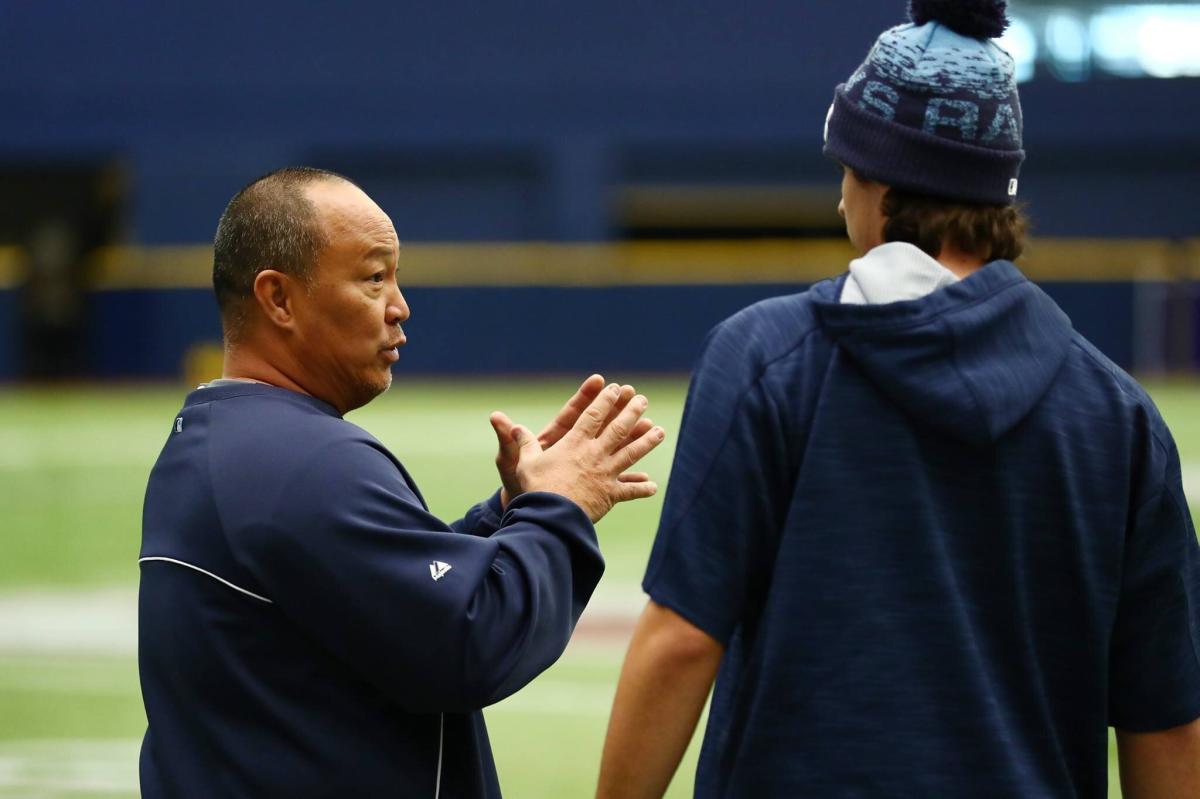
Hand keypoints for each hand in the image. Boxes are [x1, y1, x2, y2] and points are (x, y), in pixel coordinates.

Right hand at [491, 382, 664, 522]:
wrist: (549, 516)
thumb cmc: (535, 487)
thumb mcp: (522, 461)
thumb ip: (520, 441)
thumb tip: (505, 422)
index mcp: (573, 443)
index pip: (591, 416)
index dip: (604, 401)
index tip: (615, 388)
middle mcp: (593, 454)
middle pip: (617, 429)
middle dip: (631, 412)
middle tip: (642, 399)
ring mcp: (605, 474)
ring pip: (630, 453)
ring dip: (646, 441)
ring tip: (659, 430)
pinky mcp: (609, 495)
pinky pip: (628, 491)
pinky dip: (640, 489)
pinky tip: (652, 486)